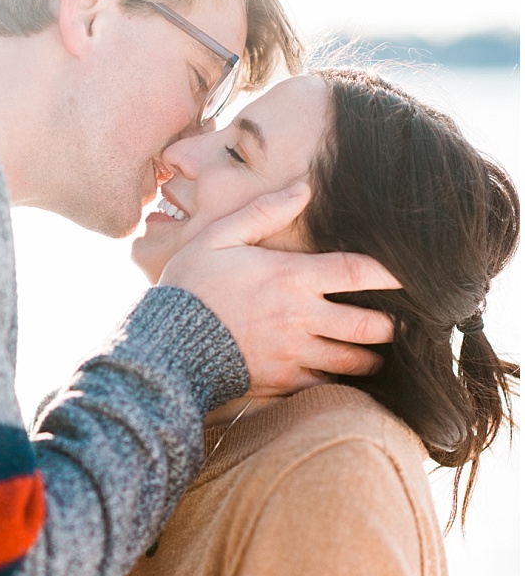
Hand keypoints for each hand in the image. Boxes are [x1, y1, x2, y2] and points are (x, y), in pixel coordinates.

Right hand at [160, 182, 399, 396]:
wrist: (165, 344)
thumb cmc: (190, 286)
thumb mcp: (217, 238)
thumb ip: (262, 212)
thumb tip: (304, 188)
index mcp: (291, 277)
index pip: (359, 273)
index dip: (393, 273)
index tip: (409, 274)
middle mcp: (301, 318)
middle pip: (372, 325)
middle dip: (391, 324)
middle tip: (395, 320)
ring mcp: (294, 354)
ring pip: (355, 361)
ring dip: (372, 356)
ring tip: (376, 351)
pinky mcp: (282, 382)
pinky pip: (327, 387)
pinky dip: (341, 382)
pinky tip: (342, 376)